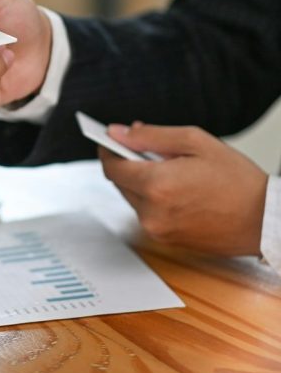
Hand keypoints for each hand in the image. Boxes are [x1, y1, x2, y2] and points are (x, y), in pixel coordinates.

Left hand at [100, 122, 268, 255]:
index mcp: (156, 185)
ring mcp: (157, 229)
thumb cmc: (237, 179)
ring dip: (140, 181)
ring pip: (131, 197)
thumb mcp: (195, 142)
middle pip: (118, 182)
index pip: (110, 166)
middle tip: (147, 150)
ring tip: (170, 171)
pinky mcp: (166, 240)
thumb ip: (151, 136)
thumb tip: (119, 133)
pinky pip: (146, 213)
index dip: (107, 149)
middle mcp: (151, 212)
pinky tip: (176, 190)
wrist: (265, 220)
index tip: (109, 139)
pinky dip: (152, 198)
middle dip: (126, 163)